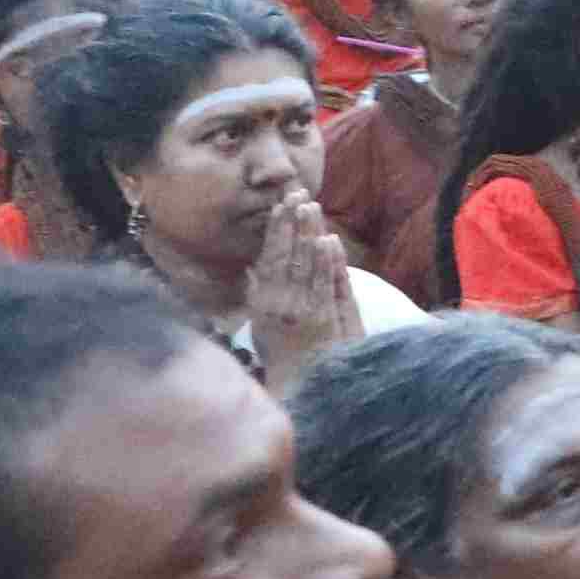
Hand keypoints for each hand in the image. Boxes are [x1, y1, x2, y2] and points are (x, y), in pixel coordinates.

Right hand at [245, 185, 366, 383]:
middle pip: (286, 255)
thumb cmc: (282, 353)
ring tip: (310, 206)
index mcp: (262, 302)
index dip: (274, 231)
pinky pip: (324, 284)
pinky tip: (327, 240)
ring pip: (304, 264)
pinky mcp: (323, 317)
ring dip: (308, 233)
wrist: (303, 385)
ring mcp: (301, 309)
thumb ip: (258, 293)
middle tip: (295, 193)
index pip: (268, 258)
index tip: (279, 206)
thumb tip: (252, 266)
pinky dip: (326, 261)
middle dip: (291, 223)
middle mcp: (278, 303)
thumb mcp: (261, 323)